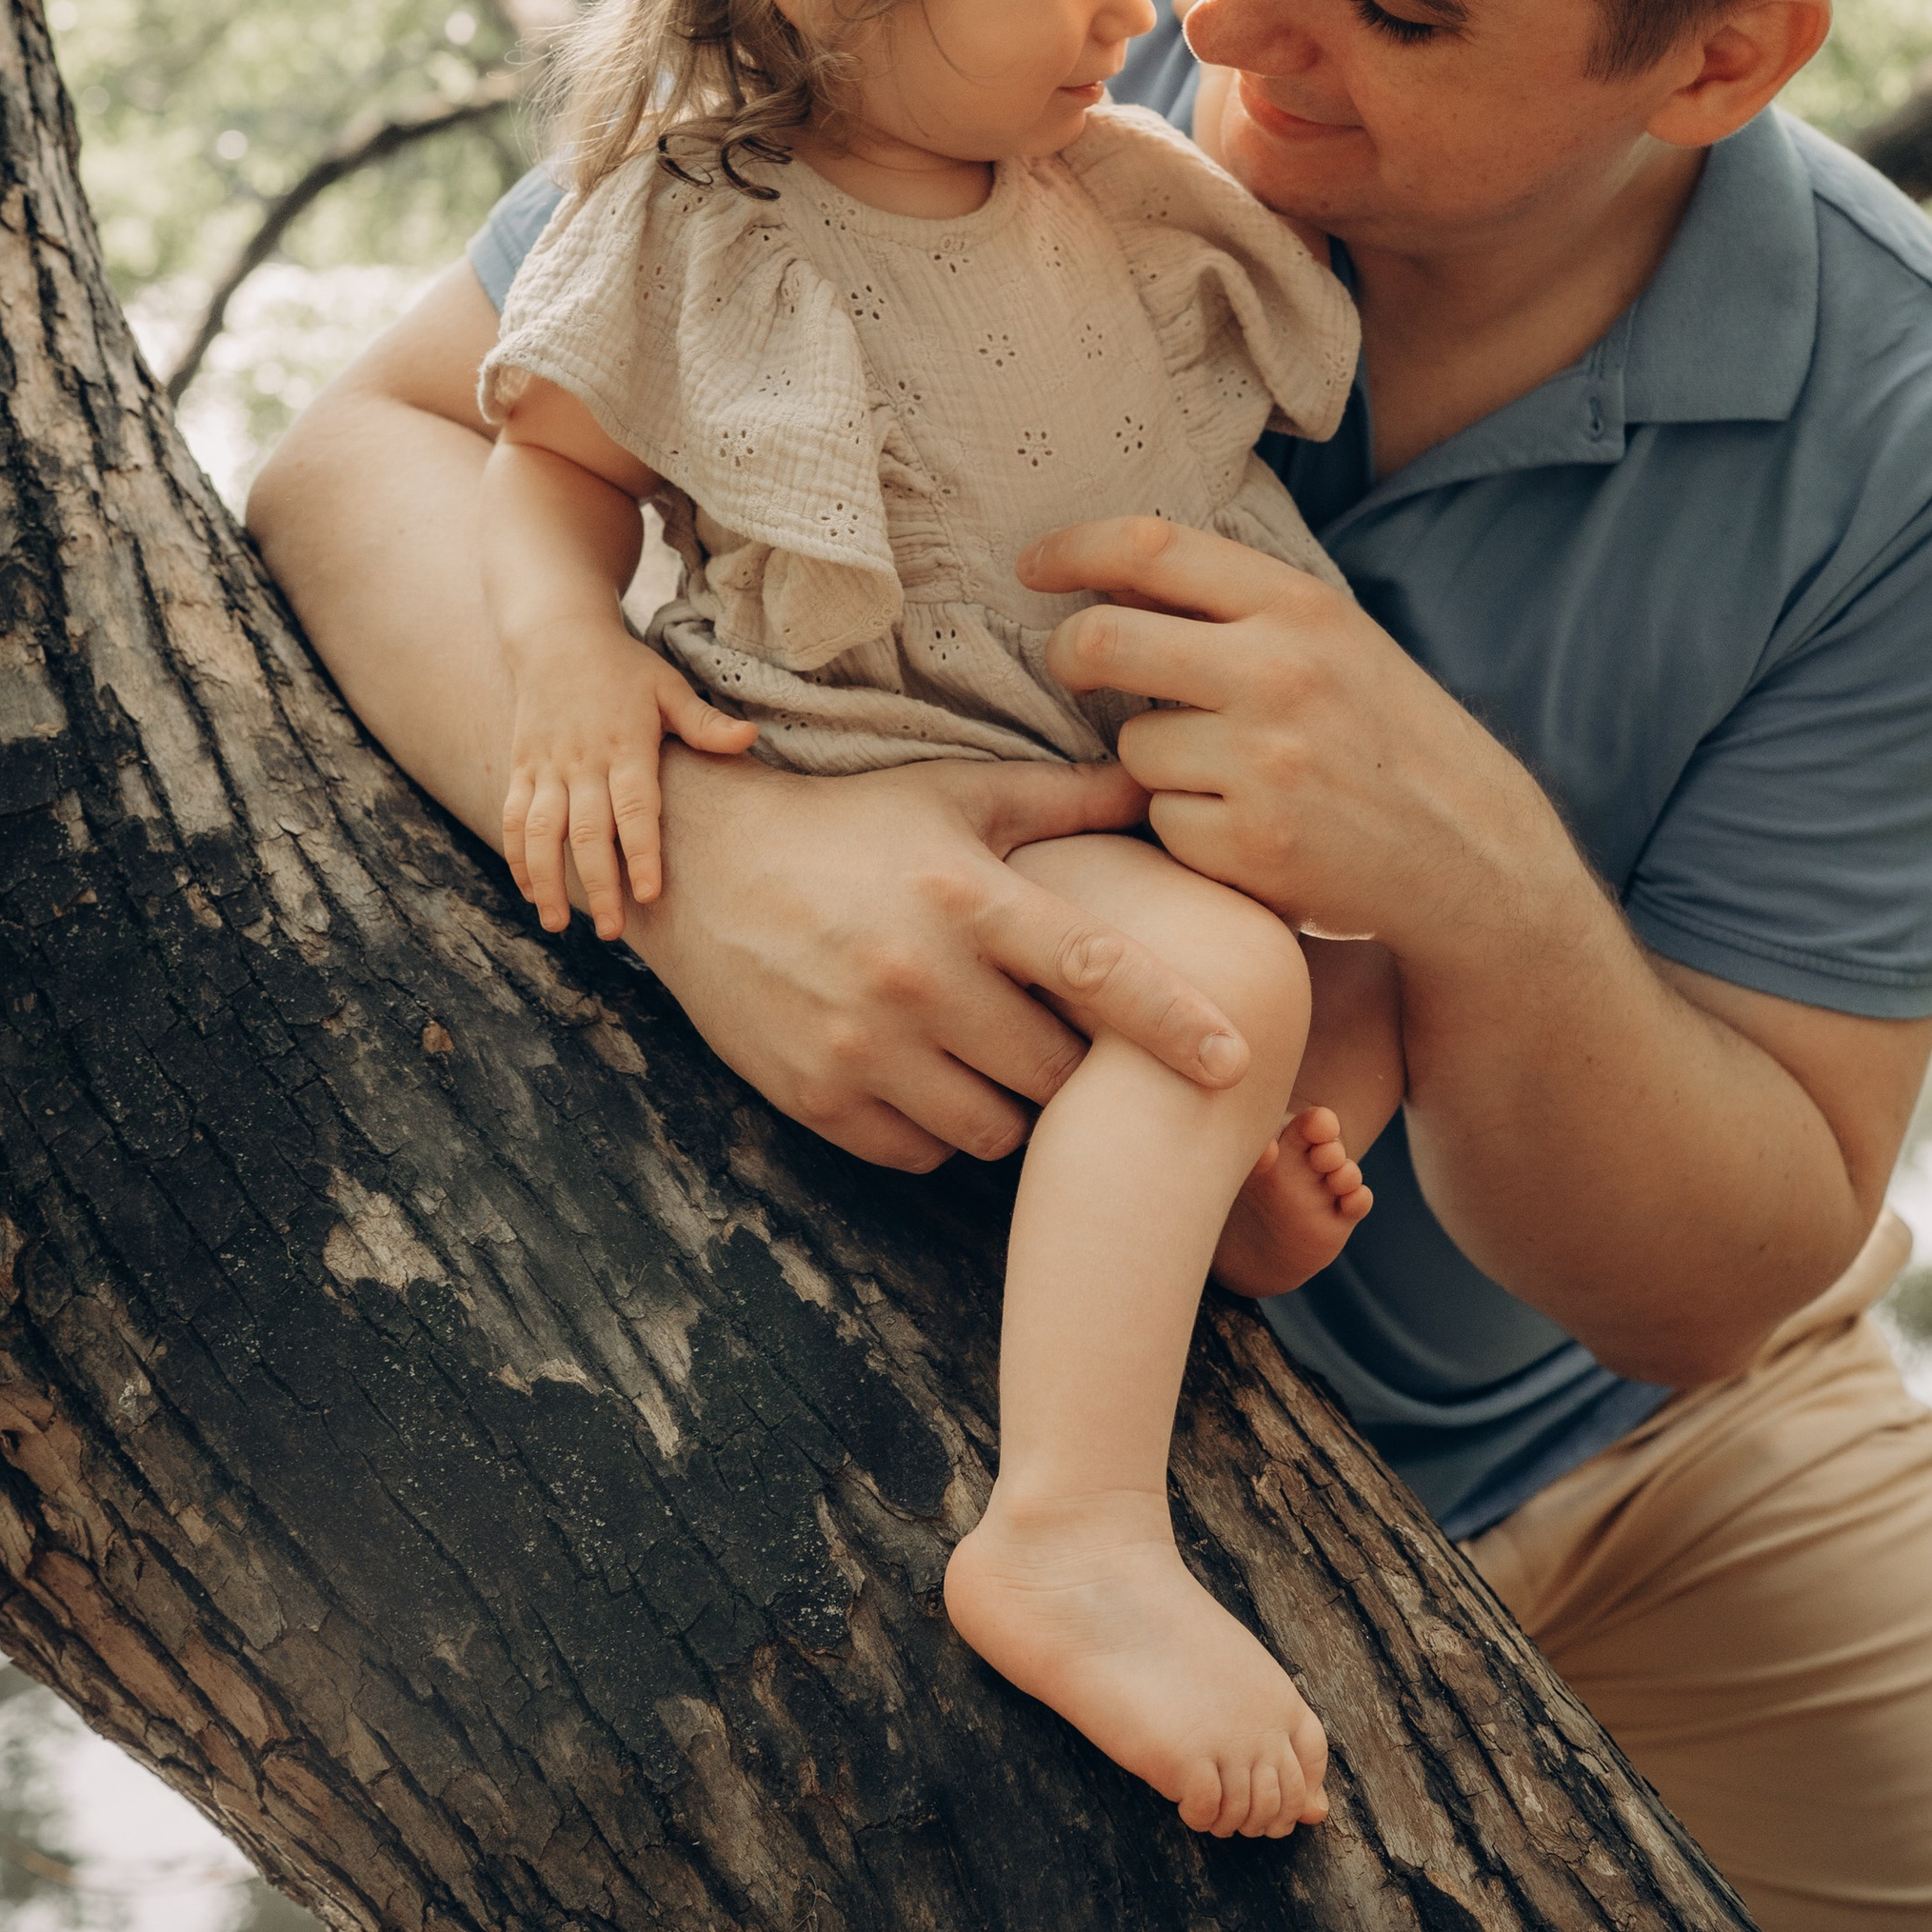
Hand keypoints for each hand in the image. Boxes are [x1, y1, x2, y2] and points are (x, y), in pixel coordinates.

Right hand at [503, 641, 756, 940]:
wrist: (556, 636)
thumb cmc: (623, 667)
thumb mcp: (668, 686)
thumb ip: (704, 723)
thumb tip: (751, 737)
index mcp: (626, 746)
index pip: (635, 809)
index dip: (642, 853)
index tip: (649, 894)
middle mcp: (582, 761)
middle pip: (588, 833)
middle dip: (599, 885)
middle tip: (614, 932)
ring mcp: (546, 767)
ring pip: (541, 832)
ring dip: (547, 881)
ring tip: (557, 924)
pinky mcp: (520, 768)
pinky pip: (513, 818)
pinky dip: (517, 857)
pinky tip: (529, 890)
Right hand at [626, 750, 1251, 1172]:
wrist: (695, 867)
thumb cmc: (848, 824)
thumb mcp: (954, 796)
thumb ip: (1067, 802)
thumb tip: (1164, 780)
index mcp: (966, 899)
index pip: (1095, 968)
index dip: (1173, 1021)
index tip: (1236, 1061)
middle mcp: (917, 979)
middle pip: (1053, 1073)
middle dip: (1076, 1065)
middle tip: (1066, 1033)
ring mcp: (863, 1048)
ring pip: (994, 1130)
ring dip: (1012, 1103)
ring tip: (992, 1050)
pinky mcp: (817, 1098)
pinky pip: (923, 1151)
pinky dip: (942, 1127)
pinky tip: (929, 1072)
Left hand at [1019, 516, 1552, 957]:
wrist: (1471, 855)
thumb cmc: (1385, 736)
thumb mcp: (1332, 641)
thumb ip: (1232, 605)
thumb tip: (1109, 570)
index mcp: (1299, 606)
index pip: (1150, 545)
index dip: (1074, 547)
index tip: (1034, 565)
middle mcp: (1278, 673)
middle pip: (1102, 641)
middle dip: (1069, 654)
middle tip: (1072, 667)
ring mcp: (1263, 763)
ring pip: (1135, 747)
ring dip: (1160, 763)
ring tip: (1233, 777)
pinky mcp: (1249, 846)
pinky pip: (1163, 821)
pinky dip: (1190, 830)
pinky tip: (1250, 830)